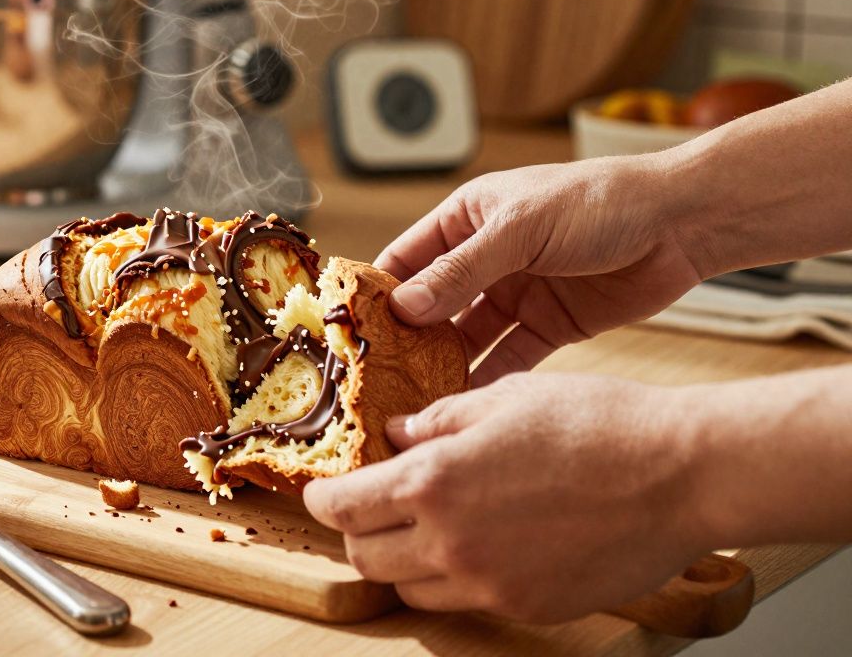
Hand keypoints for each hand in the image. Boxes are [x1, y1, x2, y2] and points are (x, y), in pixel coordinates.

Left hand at [303, 373, 706, 623]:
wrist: (681, 475)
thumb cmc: (599, 424)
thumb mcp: (506, 397)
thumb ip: (439, 420)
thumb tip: (398, 433)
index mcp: (434, 480)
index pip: (342, 507)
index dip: (323, 498)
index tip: (323, 491)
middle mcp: (450, 541)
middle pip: (365, 555)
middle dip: (357, 530)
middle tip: (373, 506)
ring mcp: (488, 583)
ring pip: (409, 588)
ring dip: (402, 559)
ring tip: (428, 526)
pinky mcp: (526, 607)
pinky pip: (463, 602)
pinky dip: (454, 579)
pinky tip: (480, 546)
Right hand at [375, 157, 703, 384]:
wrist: (681, 223)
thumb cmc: (600, 201)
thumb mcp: (521, 230)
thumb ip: (462, 270)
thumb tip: (405, 307)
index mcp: (467, 219)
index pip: (406, 259)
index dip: (379, 294)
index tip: (353, 332)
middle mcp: (485, 259)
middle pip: (432, 306)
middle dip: (408, 341)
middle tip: (382, 380)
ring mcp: (516, 294)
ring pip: (468, 338)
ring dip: (446, 366)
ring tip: (418, 402)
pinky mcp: (550, 326)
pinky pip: (510, 359)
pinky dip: (489, 381)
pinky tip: (468, 406)